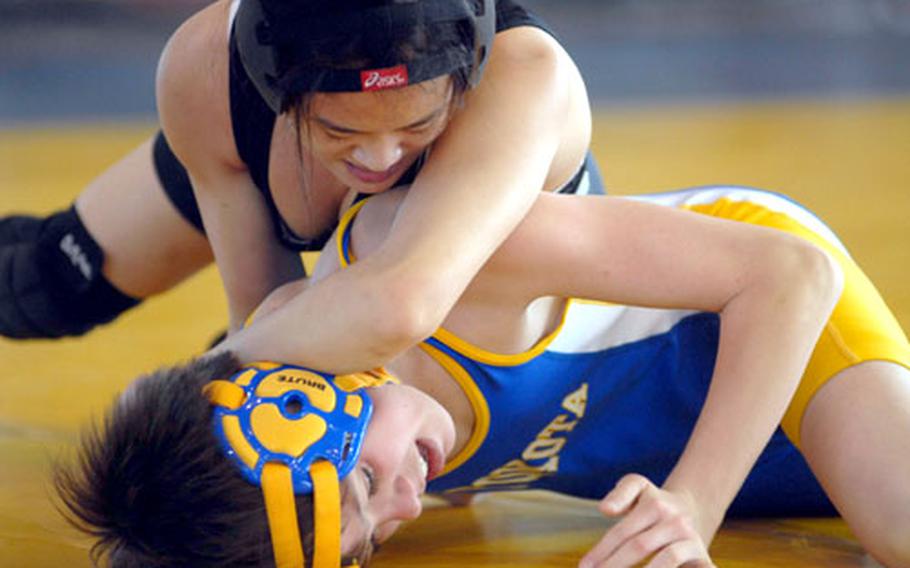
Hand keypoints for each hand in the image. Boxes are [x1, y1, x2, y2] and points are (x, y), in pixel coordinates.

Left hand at [579, 474, 714, 567]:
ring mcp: (692, 540)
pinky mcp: (704, 558)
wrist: (693, 510)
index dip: (602, 551)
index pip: (623, 531)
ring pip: (667, 559)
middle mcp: (676, 521)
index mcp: (655, 505)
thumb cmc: (654, 502)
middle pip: (639, 546)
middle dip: (614, 566)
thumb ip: (620, 494)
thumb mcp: (637, 487)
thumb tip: (604, 509)